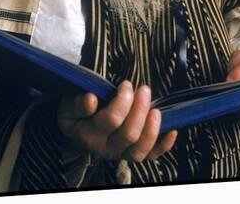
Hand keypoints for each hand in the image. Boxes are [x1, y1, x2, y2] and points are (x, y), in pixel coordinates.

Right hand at [57, 80, 177, 161]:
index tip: (126, 83)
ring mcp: (121, 153)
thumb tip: (91, 99)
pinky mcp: (133, 153)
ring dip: (152, 129)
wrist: (76, 129)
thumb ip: (76, 103)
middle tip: (144, 89)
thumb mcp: (67, 105)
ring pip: (140, 150)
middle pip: (129, 134)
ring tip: (156, 109)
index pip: (111, 120)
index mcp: (89, 134)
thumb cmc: (75, 112)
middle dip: (140, 109)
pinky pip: (151, 156)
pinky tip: (172, 129)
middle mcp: (106, 148)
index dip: (123, 101)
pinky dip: (164, 145)